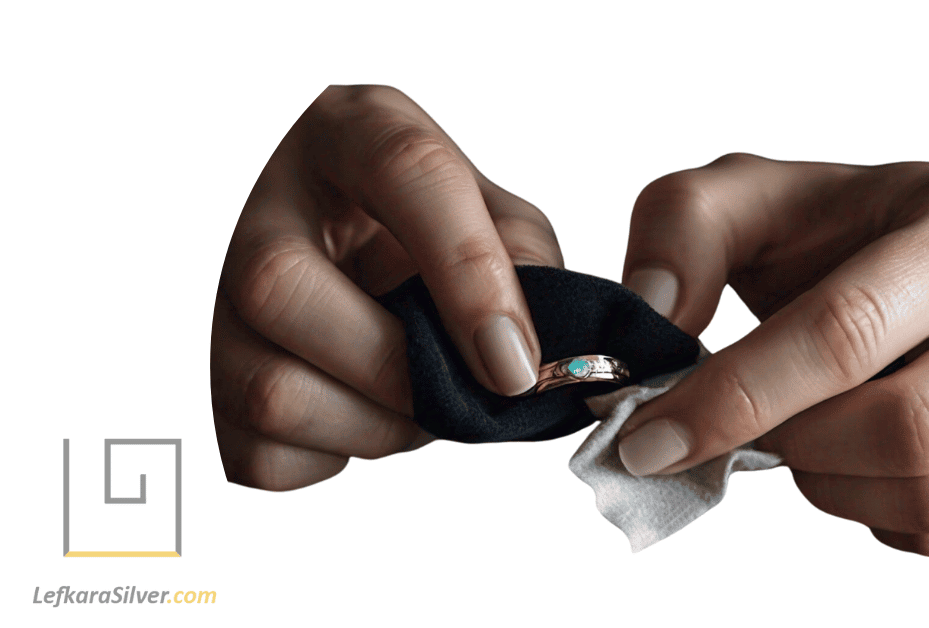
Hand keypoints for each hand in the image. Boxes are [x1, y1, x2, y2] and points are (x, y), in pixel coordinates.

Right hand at [211, 85, 561, 489]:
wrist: (343, 241)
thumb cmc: (419, 228)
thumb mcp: (485, 211)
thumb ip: (522, 259)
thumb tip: (524, 356)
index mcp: (350, 132)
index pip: (404, 172)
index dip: (468, 273)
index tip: (514, 366)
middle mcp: (257, 200)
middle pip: (280, 288)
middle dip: (395, 370)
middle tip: (456, 393)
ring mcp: (208, 291)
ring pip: (268, 390)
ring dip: (373, 429)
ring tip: (413, 403)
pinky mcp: (200, 376)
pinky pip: (261, 456)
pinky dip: (331, 458)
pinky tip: (356, 411)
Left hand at [616, 155, 928, 555]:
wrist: (917, 253)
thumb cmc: (834, 231)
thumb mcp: (750, 194)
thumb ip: (682, 227)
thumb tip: (657, 312)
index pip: (846, 331)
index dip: (738, 397)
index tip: (652, 441)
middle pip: (907, 427)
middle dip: (794, 441)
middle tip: (744, 423)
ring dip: (830, 480)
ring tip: (806, 422)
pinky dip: (868, 507)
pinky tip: (850, 450)